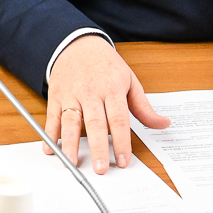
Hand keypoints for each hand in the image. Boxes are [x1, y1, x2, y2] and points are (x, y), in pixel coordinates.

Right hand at [44, 35, 169, 173]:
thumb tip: (163, 124)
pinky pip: (52, 117)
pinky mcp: (56, 96)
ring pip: (70, 121)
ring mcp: (71, 94)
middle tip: (99, 169)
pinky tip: (49, 149)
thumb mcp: (129, 80)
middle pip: (95, 123)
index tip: (123, 161)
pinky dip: (49, 133)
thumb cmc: (106, 65)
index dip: (122, 142)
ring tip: (72, 162)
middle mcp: (90, 93)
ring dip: (70, 144)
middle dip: (97, 147)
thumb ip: (144, 107)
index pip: (119, 119)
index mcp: (111, 89)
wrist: (77, 43)